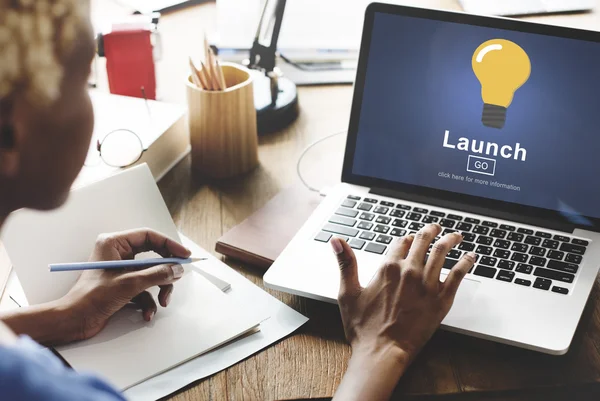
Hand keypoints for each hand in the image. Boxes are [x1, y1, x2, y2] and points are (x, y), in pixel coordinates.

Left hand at [61, 228, 190, 341]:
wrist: (73, 321)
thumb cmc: (91, 298)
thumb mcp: (129, 284)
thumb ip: (157, 274)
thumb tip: (177, 269)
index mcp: (114, 243)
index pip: (149, 236)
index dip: (169, 245)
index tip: (184, 255)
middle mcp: (118, 254)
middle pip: (153, 256)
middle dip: (165, 272)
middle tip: (176, 278)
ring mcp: (121, 270)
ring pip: (151, 274)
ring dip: (159, 289)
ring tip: (161, 302)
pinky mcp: (122, 285)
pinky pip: (144, 288)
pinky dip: (148, 301)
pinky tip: (147, 313)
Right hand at [331, 224, 475, 400]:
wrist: (382, 352)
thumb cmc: (363, 328)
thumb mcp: (348, 292)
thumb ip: (346, 263)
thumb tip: (336, 240)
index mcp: (387, 268)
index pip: (400, 242)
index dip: (405, 238)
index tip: (409, 238)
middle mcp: (409, 271)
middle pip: (423, 242)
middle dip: (430, 231)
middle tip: (435, 228)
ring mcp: (427, 284)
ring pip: (442, 252)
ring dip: (450, 240)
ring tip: (456, 236)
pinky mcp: (441, 299)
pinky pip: (458, 274)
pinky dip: (466, 262)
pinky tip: (471, 257)